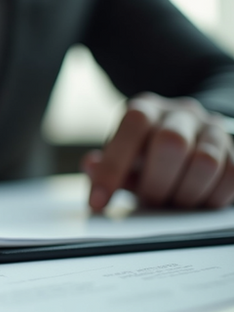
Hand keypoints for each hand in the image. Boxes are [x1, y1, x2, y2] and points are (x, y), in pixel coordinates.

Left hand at [83, 92, 233, 210]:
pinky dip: (213, 196)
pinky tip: (197, 201)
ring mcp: (213, 128)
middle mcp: (181, 112)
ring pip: (206, 161)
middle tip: (150, 201)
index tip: (99, 201)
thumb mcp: (122, 159)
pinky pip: (232, 174)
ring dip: (185, 194)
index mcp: (146, 108)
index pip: (134, 124)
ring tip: (173, 203)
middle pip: (172, 142)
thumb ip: (105, 166)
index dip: (114, 165)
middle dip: (156, 183)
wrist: (191, 139)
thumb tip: (92, 166)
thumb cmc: (146, 156)